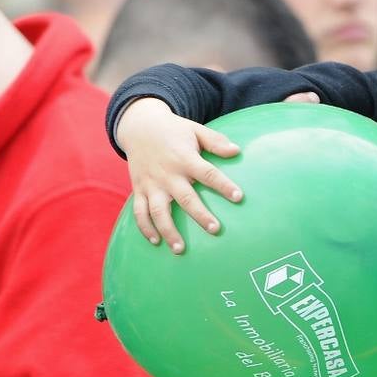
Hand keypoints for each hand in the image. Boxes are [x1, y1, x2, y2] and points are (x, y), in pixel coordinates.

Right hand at [115, 97, 242, 253]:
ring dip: (168, 230)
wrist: (138, 126)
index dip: (223, 185)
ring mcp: (151, 184)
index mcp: (185, 158)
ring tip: (179, 249)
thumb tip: (237, 151)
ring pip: (158, 211)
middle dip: (200, 215)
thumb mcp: (195, 130)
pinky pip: (139, 212)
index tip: (239, 197)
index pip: (207, 173)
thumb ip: (215, 141)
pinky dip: (145, 228)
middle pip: (185, 198)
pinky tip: (156, 242)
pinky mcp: (139, 189)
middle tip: (215, 230)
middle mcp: (168, 174)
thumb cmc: (173, 130)